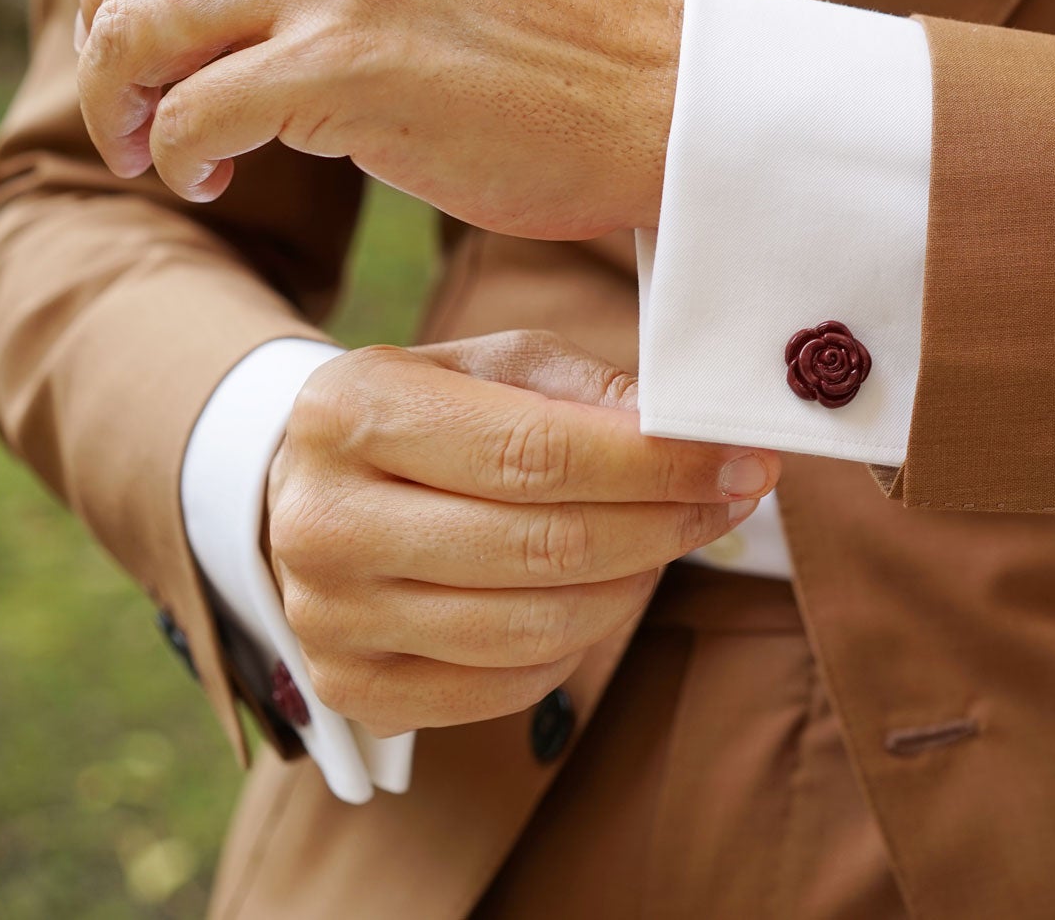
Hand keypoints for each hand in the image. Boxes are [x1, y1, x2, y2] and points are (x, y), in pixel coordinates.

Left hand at [73, 0, 682, 238]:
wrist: (652, 92)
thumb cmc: (543, 34)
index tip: (131, 40)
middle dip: (113, 54)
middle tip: (132, 118)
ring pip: (140, 37)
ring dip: (126, 108)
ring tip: (156, 154)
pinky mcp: (337, 68)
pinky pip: (192, 116)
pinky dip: (180, 157)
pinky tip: (214, 180)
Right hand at [265, 330, 776, 735]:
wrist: (312, 489)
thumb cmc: (429, 414)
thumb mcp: (495, 366)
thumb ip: (589, 391)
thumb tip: (689, 437)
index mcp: (351, 412)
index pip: (535, 453)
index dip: (655, 466)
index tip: (741, 461)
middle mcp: (324, 521)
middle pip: (543, 546)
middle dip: (665, 524)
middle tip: (733, 499)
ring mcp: (330, 617)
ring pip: (535, 626)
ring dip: (633, 585)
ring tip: (669, 540)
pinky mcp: (354, 688)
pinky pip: (509, 684)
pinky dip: (579, 641)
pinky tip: (601, 591)